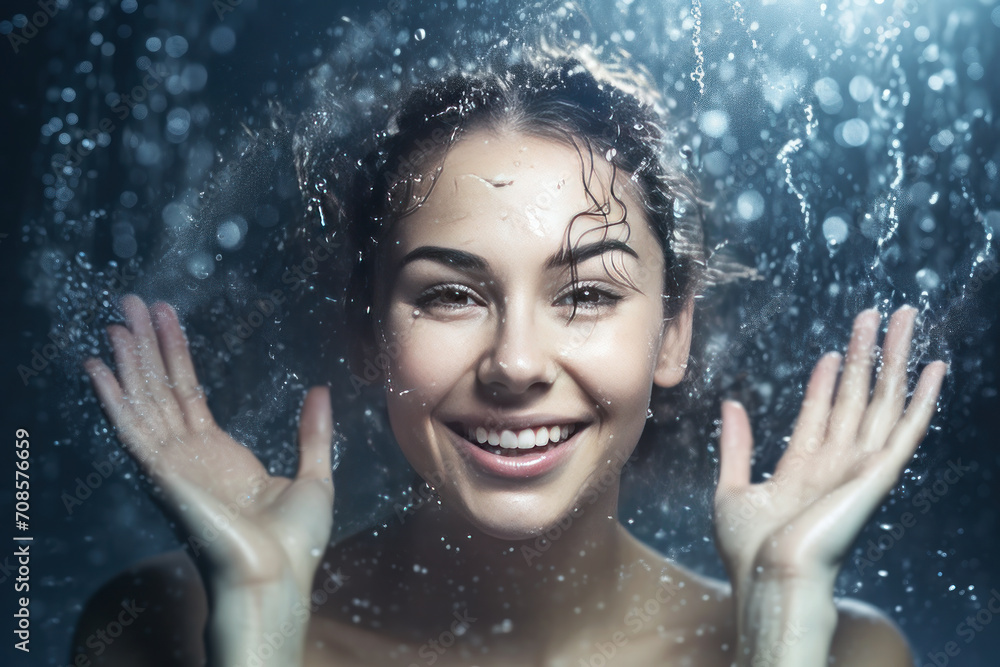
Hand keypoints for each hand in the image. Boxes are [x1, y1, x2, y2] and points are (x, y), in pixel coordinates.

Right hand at [84, 295, 334, 595]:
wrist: (279, 577)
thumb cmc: (294, 543)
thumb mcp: (314, 475)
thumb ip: (313, 432)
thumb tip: (320, 389)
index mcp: (219, 455)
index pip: (188, 392)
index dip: (176, 353)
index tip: (165, 317)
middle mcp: (189, 456)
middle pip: (160, 387)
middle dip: (146, 344)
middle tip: (133, 301)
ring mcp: (173, 463)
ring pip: (144, 398)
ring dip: (129, 358)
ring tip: (118, 317)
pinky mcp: (162, 473)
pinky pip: (130, 428)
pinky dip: (112, 397)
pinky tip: (97, 366)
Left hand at [713, 306, 946, 592]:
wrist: (769, 578)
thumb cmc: (748, 552)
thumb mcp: (732, 489)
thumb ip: (736, 446)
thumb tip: (731, 405)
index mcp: (804, 468)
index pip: (820, 413)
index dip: (826, 381)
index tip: (831, 353)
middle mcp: (837, 464)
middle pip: (857, 396)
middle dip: (867, 354)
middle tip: (877, 313)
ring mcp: (860, 467)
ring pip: (883, 400)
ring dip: (894, 359)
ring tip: (902, 318)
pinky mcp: (878, 474)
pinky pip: (907, 429)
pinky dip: (922, 398)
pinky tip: (933, 369)